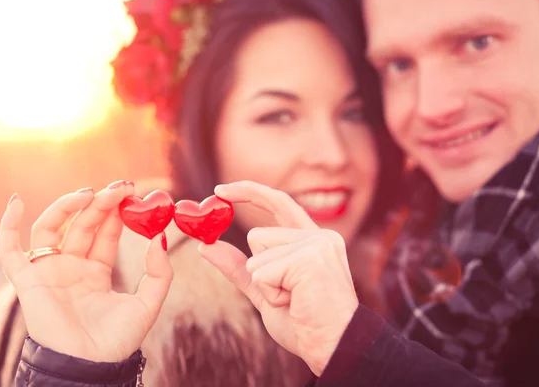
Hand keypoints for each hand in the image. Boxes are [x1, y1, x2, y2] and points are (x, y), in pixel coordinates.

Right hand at [0, 181, 172, 362]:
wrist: (92, 366)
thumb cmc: (118, 341)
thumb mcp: (148, 303)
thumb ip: (159, 272)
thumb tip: (159, 236)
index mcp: (95, 273)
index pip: (104, 234)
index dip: (116, 213)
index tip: (131, 193)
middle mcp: (71, 268)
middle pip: (81, 225)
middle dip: (100, 204)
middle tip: (120, 187)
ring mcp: (49, 273)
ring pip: (51, 228)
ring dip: (67, 206)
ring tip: (90, 193)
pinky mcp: (28, 282)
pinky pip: (9, 250)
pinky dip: (8, 226)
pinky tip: (17, 202)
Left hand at [198, 181, 358, 375]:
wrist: (333, 348)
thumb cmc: (304, 323)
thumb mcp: (264, 291)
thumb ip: (239, 267)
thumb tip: (205, 246)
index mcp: (313, 240)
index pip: (279, 203)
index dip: (249, 192)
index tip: (219, 189)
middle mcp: (318, 236)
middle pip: (257, 236)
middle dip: (259, 268)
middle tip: (288, 296)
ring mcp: (316, 244)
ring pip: (256, 254)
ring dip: (265, 285)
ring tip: (295, 300)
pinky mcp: (309, 258)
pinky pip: (261, 272)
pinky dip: (270, 293)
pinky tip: (295, 302)